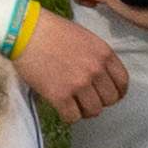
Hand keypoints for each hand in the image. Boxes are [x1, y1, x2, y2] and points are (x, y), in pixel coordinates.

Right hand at [10, 11, 128, 125]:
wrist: (25, 31)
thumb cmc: (52, 30)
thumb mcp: (85, 37)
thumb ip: (97, 56)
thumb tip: (101, 77)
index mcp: (104, 53)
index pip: (122, 83)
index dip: (116, 92)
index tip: (106, 95)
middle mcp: (95, 70)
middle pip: (109, 100)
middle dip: (99, 101)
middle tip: (86, 98)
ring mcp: (78, 84)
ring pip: (93, 111)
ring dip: (84, 110)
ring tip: (73, 103)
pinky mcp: (60, 95)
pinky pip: (72, 117)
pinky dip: (68, 116)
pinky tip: (61, 107)